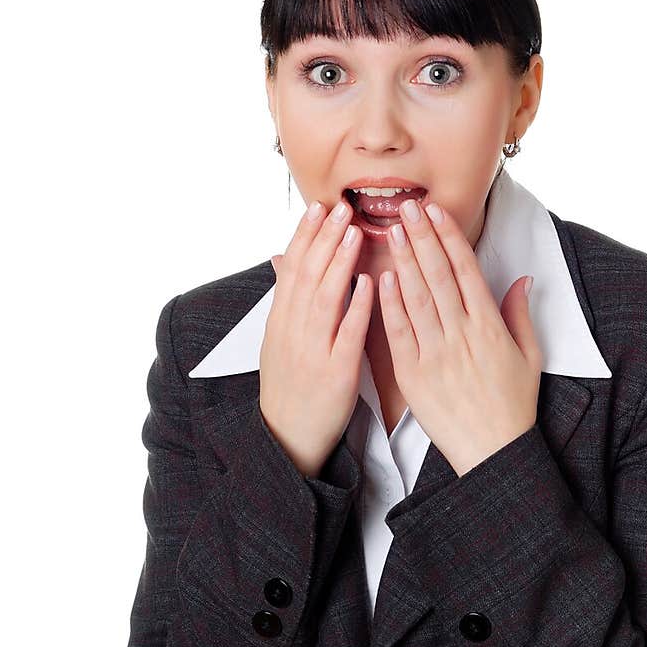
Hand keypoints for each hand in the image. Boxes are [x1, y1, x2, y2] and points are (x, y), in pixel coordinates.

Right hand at [260, 197, 370, 478]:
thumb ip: (287, 301)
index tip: (317, 208)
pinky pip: (346, 335)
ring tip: (354, 234)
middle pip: (307, 276)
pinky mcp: (335, 373)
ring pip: (324, 300)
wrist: (288, 438)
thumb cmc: (291, 387)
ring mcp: (312, 352)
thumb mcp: (278, 341)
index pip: (291, 269)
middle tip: (339, 208)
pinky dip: (357, 307)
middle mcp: (292, 332)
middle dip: (323, 239)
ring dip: (339, 264)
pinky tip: (369, 284)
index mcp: (280, 322)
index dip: (304, 236)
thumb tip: (284, 260)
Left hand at [378, 197, 541, 475]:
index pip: (466, 270)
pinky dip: (390, 304)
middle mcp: (462, 335)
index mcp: (490, 327)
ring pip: (416, 298)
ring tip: (390, 230)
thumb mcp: (529, 357)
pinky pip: (399, 333)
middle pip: (438, 275)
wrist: (492, 453)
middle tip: (406, 206)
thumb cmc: (513, 406)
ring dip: (403, 261)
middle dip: (421, 237)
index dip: (449, 238)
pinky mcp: (413, 375)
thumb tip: (521, 277)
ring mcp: (436, 354)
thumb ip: (520, 315)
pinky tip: (382, 278)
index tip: (436, 212)